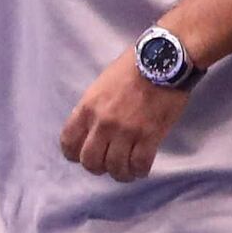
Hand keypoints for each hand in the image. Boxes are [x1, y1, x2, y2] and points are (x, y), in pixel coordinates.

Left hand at [59, 48, 191, 181]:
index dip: (74, 154)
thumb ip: (93, 108)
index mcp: (88, 107)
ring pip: (115, 168)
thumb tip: (90, 129)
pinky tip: (140, 168)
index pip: (68, 142)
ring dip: (120, 173)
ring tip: (126, 169)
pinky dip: (139, 171)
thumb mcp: (101, 85)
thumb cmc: (133, 67)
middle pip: (90, 161)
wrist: (163, 60)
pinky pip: (139, 165)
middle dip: (98, 167)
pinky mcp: (149, 136)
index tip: (83, 155)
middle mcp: (103, 123)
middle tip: (108, 164)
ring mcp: (126, 131)